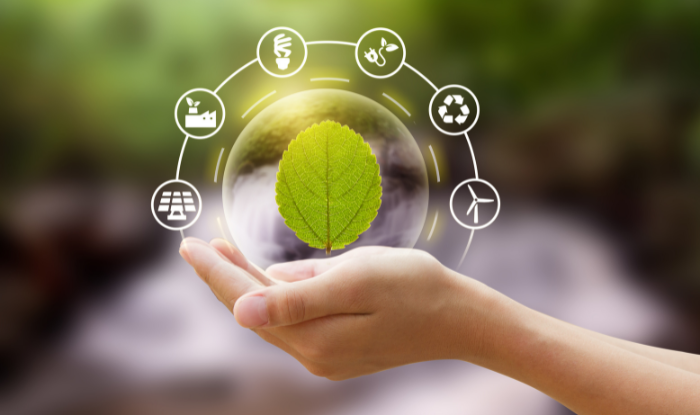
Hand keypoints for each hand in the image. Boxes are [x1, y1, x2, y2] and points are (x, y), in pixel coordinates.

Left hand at [179, 238, 496, 379]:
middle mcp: (314, 354)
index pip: (247, 301)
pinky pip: (294, 320)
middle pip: (254, 311)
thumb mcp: (356, 281)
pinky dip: (274, 296)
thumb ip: (298, 298)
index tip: (187, 244)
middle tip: (197, 244)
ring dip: (247, 284)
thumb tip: (240, 312)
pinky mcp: (339, 348)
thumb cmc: (413, 287)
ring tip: (224, 251)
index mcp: (313, 336)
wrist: (458, 317)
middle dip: (224, 276)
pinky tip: (266, 277)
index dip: (216, 272)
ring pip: (272, 316)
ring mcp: (327, 355)